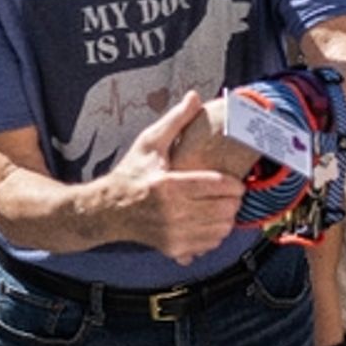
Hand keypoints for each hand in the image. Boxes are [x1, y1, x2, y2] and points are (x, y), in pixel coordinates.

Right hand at [100, 91, 247, 264]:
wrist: (108, 211)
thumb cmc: (131, 173)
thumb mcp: (149, 143)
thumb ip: (175, 120)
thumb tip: (195, 96)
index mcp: (168, 185)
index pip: (218, 186)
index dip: (235, 185)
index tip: (237, 182)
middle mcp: (172, 212)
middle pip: (224, 210)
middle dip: (234, 200)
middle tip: (232, 193)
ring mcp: (173, 234)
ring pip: (221, 230)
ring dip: (228, 217)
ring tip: (222, 205)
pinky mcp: (174, 248)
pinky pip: (210, 244)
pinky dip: (216, 234)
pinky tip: (210, 221)